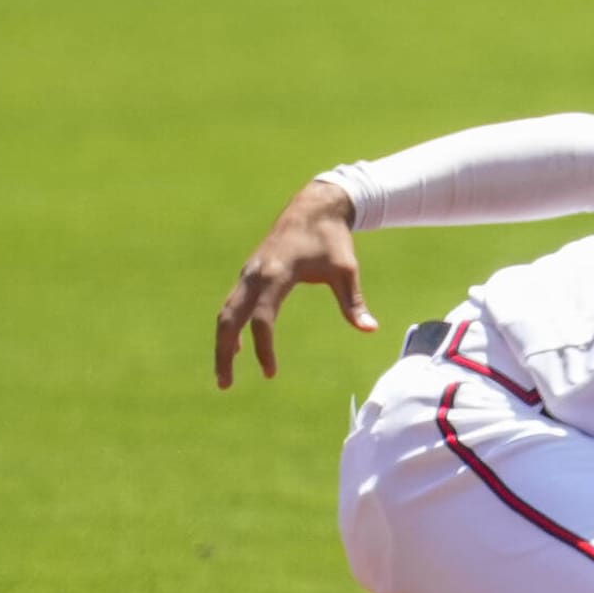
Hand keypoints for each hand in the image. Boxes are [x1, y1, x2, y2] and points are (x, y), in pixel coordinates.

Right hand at [214, 180, 377, 387]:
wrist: (314, 207)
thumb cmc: (332, 239)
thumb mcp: (346, 270)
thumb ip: (353, 302)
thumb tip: (370, 330)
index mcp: (276, 274)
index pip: (262, 318)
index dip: (264, 347)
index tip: (271, 373)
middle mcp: (254, 274)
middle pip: (229, 319)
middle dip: (224, 352)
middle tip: (226, 385)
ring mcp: (248, 274)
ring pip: (226, 313)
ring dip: (223, 344)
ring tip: (225, 375)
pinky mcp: (248, 274)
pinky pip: (232, 305)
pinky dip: (230, 327)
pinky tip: (235, 349)